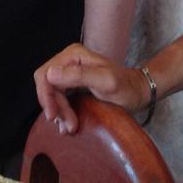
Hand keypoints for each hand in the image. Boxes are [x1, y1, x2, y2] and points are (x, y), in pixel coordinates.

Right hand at [33, 43, 151, 133]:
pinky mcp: (72, 84)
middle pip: (47, 86)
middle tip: (68, 126)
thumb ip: (79, 75)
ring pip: (51, 94)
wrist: (137, 93)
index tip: (53, 116)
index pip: (45, 75)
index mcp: (73, 55)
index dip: (46, 96)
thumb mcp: (105, 82)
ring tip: (70, 127)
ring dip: (58, 112)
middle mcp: (69, 60)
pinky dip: (61, 112)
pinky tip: (68, 123)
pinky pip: (58, 98)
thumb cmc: (126, 87)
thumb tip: (50, 74)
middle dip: (55, 107)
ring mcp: (70, 72)